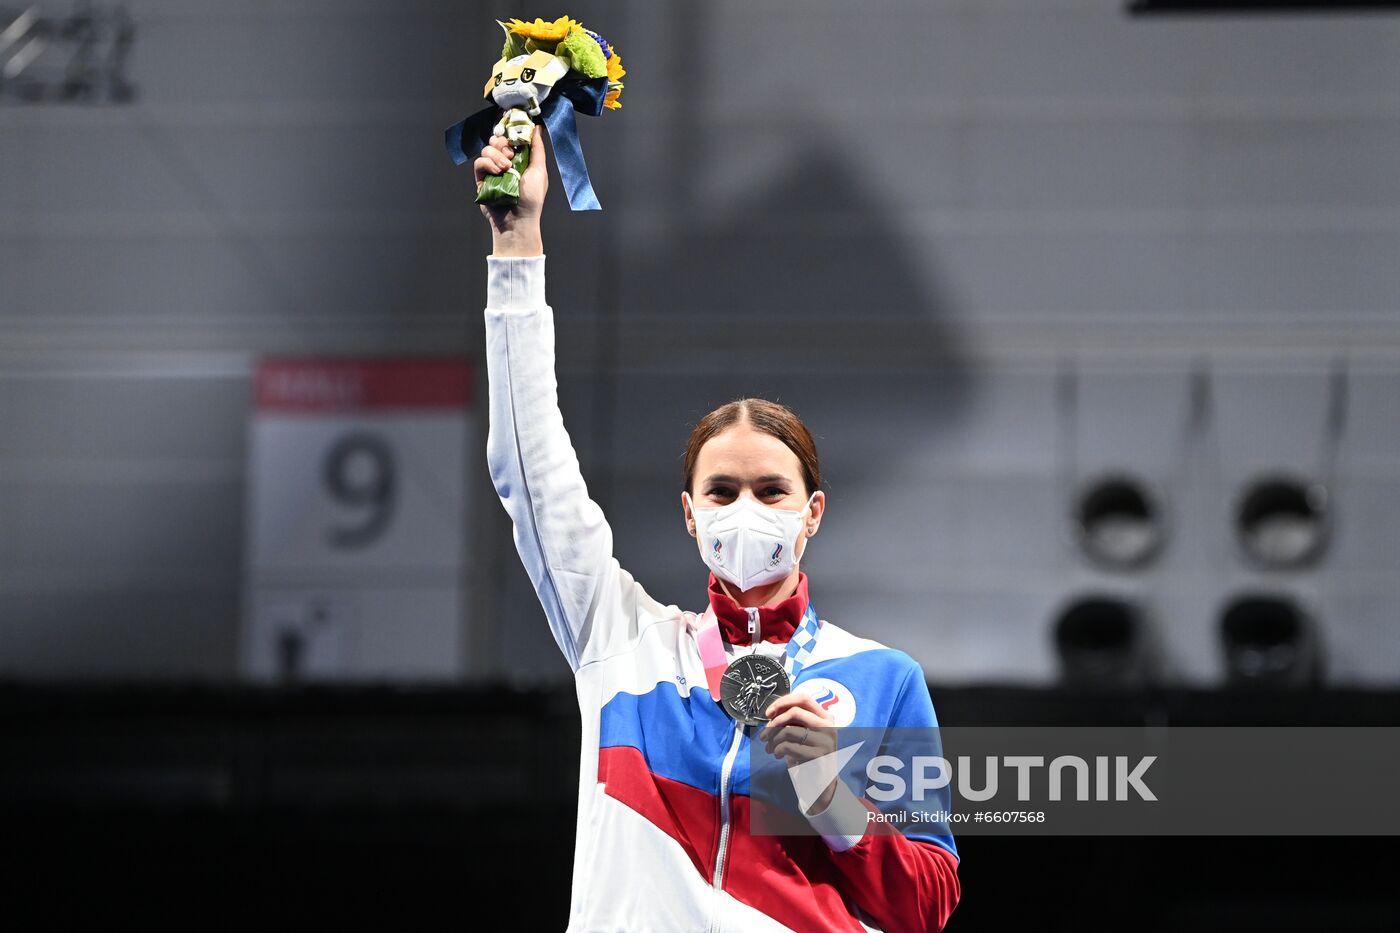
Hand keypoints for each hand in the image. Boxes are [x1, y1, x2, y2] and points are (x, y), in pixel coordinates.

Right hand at [473, 124, 547, 255]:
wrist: (518, 220)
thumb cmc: (532, 199)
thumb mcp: (539, 171)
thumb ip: (537, 149)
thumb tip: (538, 128)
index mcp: (520, 159)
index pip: (511, 138)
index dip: (511, 132)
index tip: (513, 132)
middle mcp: (505, 163)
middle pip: (496, 140)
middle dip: (502, 143)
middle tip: (510, 153)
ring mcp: (492, 171)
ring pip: (487, 149)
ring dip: (496, 155)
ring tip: (506, 168)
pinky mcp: (481, 179)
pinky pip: (479, 162)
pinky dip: (488, 164)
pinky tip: (497, 172)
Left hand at [760, 693, 839, 813]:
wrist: (820, 784)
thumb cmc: (808, 756)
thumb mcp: (802, 734)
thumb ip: (793, 721)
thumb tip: (772, 713)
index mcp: (825, 717)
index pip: (803, 698)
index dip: (783, 702)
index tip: (768, 713)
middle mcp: (829, 726)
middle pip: (795, 711)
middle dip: (774, 722)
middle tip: (764, 734)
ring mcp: (826, 741)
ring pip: (790, 730)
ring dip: (773, 739)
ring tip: (769, 748)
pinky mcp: (819, 755)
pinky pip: (790, 747)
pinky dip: (778, 750)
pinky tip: (777, 755)